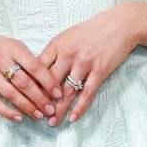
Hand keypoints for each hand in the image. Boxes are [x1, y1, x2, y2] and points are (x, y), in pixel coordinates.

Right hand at [0, 32, 57, 122]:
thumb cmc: (0, 49)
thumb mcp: (16, 47)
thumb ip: (31, 62)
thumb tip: (51, 84)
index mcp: (13, 47)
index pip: (35, 67)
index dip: (48, 82)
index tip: (58, 94)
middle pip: (23, 82)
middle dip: (39, 98)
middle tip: (50, 110)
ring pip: (10, 93)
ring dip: (26, 107)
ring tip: (38, 115)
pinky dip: (7, 112)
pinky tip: (19, 118)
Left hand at [32, 3, 141, 125]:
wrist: (120, 25)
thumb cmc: (92, 30)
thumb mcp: (68, 36)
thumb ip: (55, 52)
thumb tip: (40, 70)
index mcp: (57, 45)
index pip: (37, 69)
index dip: (31, 85)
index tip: (26, 99)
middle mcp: (68, 54)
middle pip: (50, 83)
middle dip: (42, 101)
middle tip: (36, 115)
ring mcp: (84, 63)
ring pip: (67, 92)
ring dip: (59, 109)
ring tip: (52, 122)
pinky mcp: (99, 71)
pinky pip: (87, 93)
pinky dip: (79, 108)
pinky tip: (73, 118)